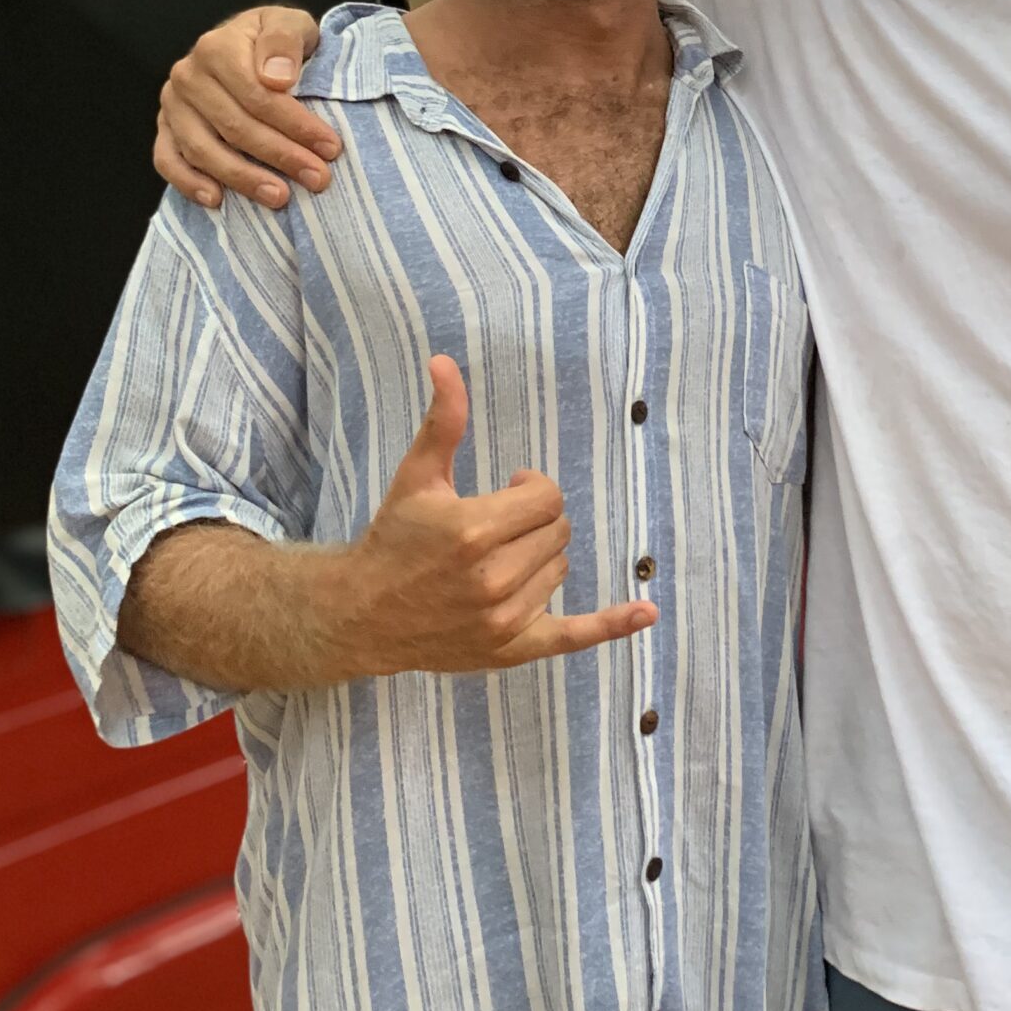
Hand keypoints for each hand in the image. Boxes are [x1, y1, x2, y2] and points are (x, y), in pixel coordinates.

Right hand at [156, 5, 334, 209]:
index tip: (330, 147)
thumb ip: (285, 40)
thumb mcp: (290, 24)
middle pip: (234, 126)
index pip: (258, 95)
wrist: (246, 45)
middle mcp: (188, 75)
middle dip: (280, 156)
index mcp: (217, 47)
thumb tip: (277, 78)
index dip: (296, 124)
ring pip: (202, 149)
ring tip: (280, 197)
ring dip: (242, 178)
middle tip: (317, 178)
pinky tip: (217, 200)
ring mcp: (172, 105)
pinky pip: (167, 160)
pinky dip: (188, 183)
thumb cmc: (274, 42)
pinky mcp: (164, 128)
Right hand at [337, 357, 656, 674]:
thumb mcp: (417, 476)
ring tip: (499, 559)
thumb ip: (443, 421)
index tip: (509, 489)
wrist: (363, 614)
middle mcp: (492, 577)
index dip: (532, 489)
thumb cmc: (394, 538)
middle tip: (499, 526)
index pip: (547, 498)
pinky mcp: (511, 648)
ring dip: (540, 557)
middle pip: (558, 531)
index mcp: (473, 530)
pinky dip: (612, 624)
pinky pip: (574, 636)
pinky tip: (647, 614)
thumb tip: (445, 362)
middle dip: (536, 521)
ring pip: (561, 568)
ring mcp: (503, 619)